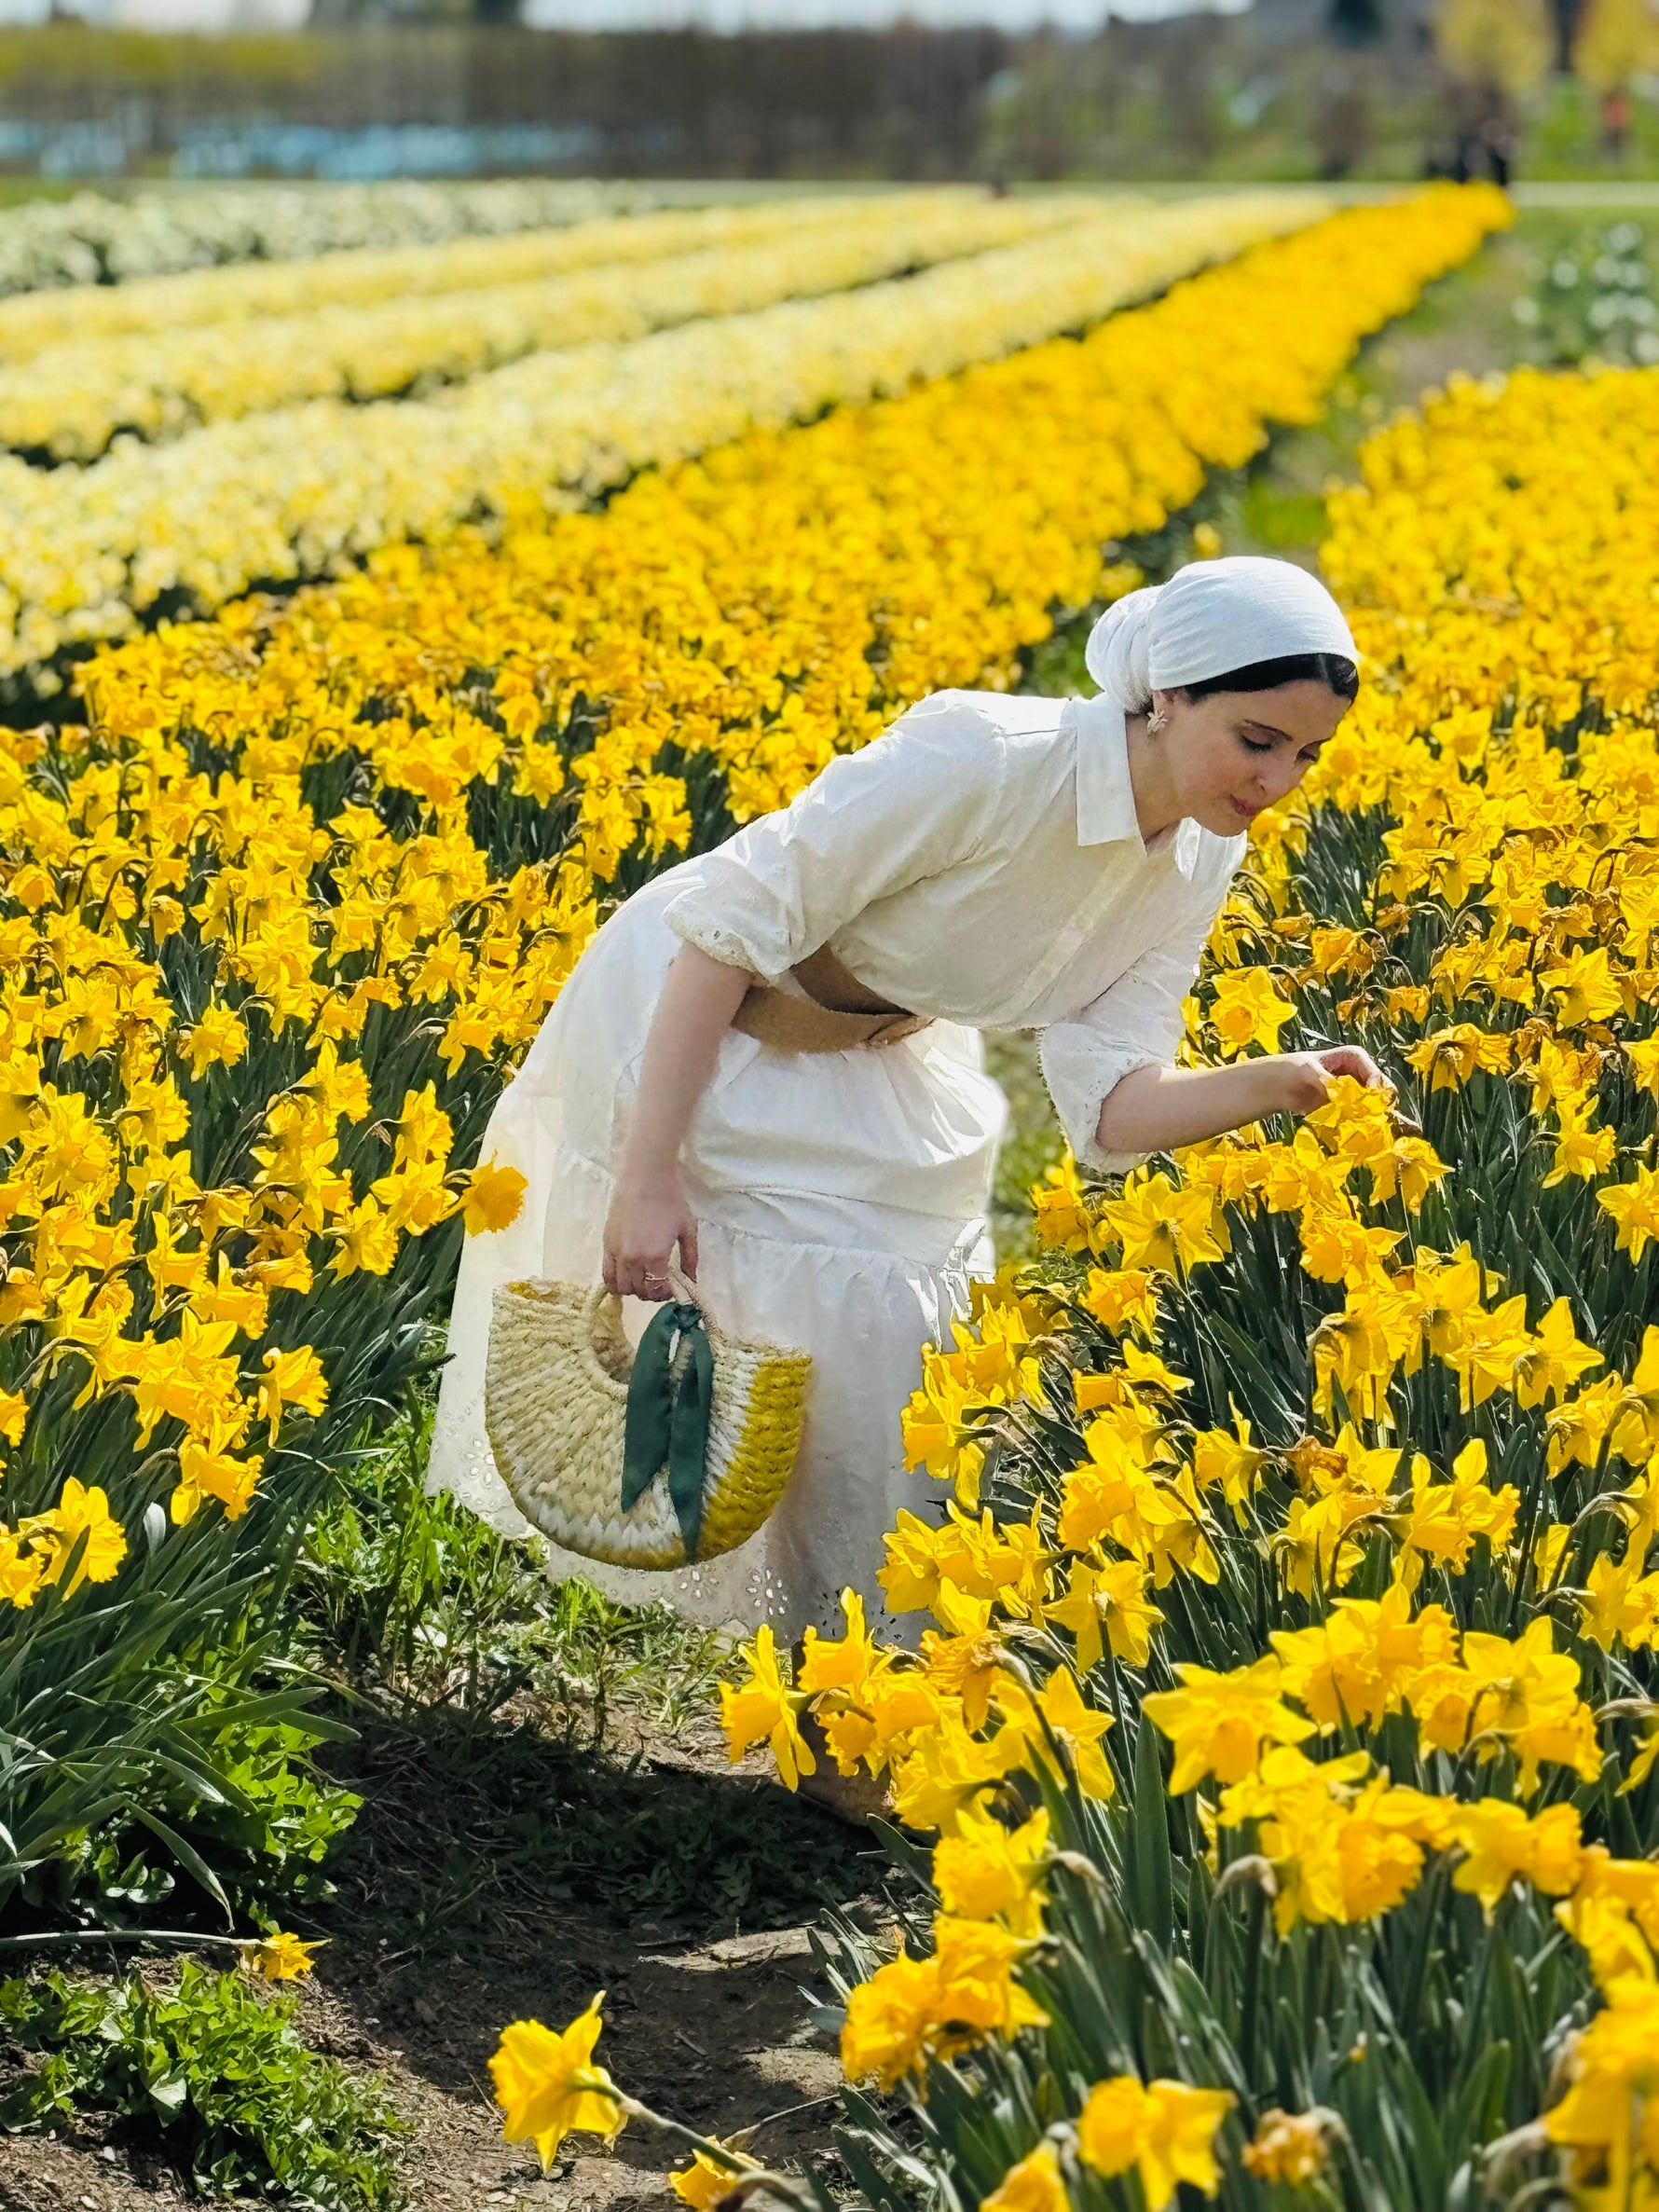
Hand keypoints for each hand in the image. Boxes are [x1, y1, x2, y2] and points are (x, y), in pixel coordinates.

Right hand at [603, 1168, 699, 1301]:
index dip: (665, 1294)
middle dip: (651, 1293)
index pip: (656, 1289)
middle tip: (660, 1284)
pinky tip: (626, 1277)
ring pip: (621, 1287)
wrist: (645, 1175)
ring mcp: (616, 1252)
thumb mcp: (688, 1229)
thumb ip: (690, 1258)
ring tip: (644, 1279)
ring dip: (634, 1289)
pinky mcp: (605, 1244)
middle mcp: (632, 1258)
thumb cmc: (671, 1199)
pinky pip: (606, 1274)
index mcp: (655, 1256)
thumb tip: (692, 1281)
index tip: (672, 1288)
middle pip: (639, 1291)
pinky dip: (615, 1282)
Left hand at [1274, 1044, 1391, 1115]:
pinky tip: (1353, 1129)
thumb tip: (1336, 1091)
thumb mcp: (1306, 1070)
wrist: (1274, 1087)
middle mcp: (1355, 1074)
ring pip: (1368, 1103)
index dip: (1376, 1082)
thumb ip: (1323, 1080)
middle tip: (1375, 1114)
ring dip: (1368, 1114)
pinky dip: (1356, 1122)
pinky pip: (1356, 1115)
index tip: (1372, 1095)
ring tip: (1365, 1124)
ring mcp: (1350, 1092)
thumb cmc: (1289, 1069)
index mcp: (1351, 1057)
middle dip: (1376, 1101)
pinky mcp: (1343, 1108)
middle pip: (1376, 1088)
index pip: (1372, 1070)